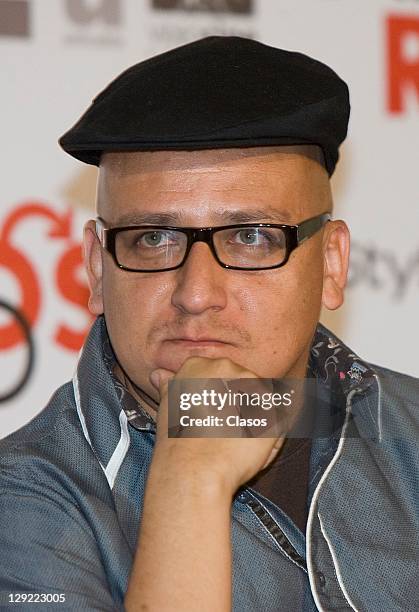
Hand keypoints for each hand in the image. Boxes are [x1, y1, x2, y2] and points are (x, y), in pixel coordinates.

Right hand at [149, 357, 284, 497]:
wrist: (193, 468)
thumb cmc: (178, 441)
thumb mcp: (167, 407)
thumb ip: (170, 386)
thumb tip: (159, 375)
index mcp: (201, 364)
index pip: (218, 376)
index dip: (217, 399)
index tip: (210, 417)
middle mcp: (228, 368)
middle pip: (241, 384)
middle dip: (238, 407)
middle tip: (222, 431)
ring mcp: (253, 385)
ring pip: (261, 402)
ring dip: (254, 420)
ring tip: (234, 442)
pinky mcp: (273, 408)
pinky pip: (278, 419)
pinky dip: (269, 435)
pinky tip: (249, 447)